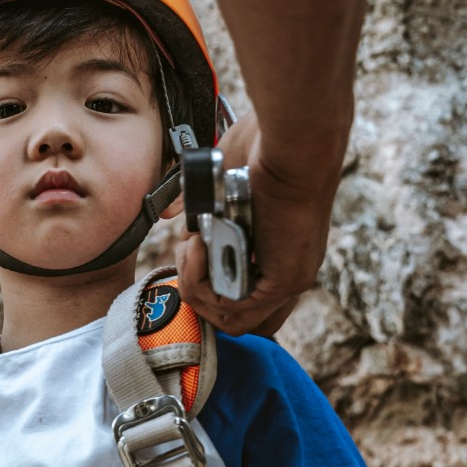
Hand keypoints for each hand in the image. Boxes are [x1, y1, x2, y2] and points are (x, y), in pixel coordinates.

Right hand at [175, 113, 344, 335]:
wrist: (291, 144)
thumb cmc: (265, 150)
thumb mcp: (223, 186)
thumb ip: (201, 209)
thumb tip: (176, 220)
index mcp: (282, 253)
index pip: (250, 303)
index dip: (213, 290)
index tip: (197, 254)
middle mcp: (290, 273)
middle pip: (240, 321)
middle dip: (201, 295)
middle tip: (191, 253)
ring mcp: (290, 281)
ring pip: (231, 321)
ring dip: (197, 289)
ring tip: (193, 248)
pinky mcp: (284, 282)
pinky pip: (233, 310)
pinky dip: (205, 285)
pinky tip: (200, 247)